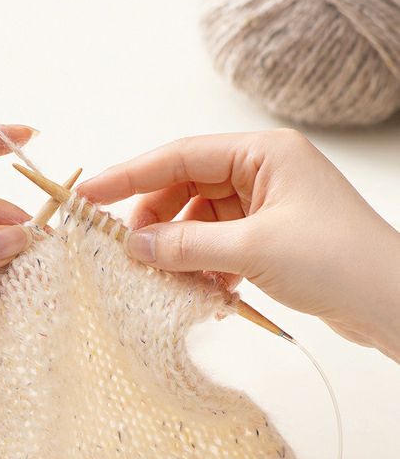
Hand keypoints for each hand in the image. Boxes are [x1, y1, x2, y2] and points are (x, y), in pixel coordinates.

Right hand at [78, 129, 399, 360]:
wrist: (393, 304)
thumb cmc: (338, 261)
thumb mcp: (253, 249)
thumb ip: (186, 245)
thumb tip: (133, 245)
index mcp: (263, 154)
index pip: (180, 156)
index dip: (129, 175)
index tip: (89, 194)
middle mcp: (261, 173)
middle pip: (185, 190)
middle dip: (155, 223)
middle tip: (127, 253)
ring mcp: (264, 208)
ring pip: (198, 223)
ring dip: (179, 252)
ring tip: (167, 280)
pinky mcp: (267, 240)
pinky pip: (216, 247)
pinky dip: (202, 268)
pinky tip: (204, 292)